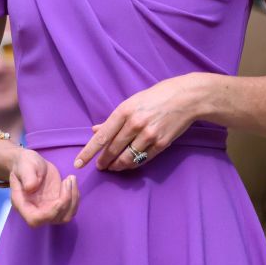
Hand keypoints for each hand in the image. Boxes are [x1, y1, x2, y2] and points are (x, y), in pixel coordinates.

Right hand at [9, 147, 79, 227]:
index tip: (59, 199)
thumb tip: (30, 187)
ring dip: (73, 199)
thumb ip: (27, 176)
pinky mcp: (57, 205)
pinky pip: (70, 209)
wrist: (31, 164)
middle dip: (66, 201)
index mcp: (23, 204)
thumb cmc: (25, 164)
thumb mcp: (25, 166)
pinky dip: (75, 197)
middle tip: (68, 180)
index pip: (35, 219)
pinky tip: (72, 182)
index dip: (50, 213)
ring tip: (71, 179)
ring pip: (65, 216)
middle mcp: (35, 211)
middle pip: (54, 219)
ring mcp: (47, 210)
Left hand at [74, 73, 208, 171]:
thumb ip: (114, 119)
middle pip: (113, 150)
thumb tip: (95, 130)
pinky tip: (128, 164)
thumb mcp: (132, 102)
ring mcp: (149, 135)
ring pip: (128, 158)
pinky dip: (133, 164)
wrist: (186, 98)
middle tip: (100, 167)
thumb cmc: (156, 97)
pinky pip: (143, 159)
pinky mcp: (161, 143)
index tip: (79, 163)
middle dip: (104, 161)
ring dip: (118, 165)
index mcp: (124, 111)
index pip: (102, 137)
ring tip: (113, 167)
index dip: (89, 152)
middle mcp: (135, 124)